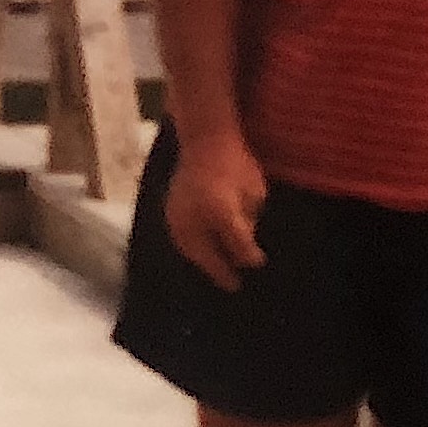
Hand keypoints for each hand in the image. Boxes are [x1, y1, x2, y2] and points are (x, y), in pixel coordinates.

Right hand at [167, 134, 268, 293]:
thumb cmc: (237, 163)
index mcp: (220, 211)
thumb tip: (246, 247)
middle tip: (234, 286)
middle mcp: (194, 217)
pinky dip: (192, 250)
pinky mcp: (169, 212)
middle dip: (221, 271)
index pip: (237, 243)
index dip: (249, 256)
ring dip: (204, 263)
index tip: (258, 265)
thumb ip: (248, 223)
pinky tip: (202, 255)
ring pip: (190, 250)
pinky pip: (181, 239)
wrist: (204, 140)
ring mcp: (177, 215)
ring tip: (218, 274)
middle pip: (207, 254)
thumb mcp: (254, 193)